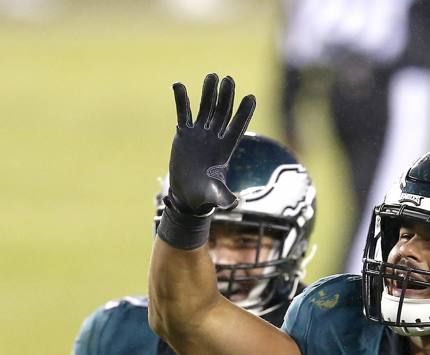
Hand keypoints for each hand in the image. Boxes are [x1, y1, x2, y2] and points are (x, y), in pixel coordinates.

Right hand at [167, 73, 255, 215]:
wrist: (188, 194)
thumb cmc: (205, 195)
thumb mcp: (215, 195)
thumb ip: (224, 197)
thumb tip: (235, 204)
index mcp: (226, 149)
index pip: (237, 127)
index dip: (244, 113)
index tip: (251, 97)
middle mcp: (214, 137)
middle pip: (223, 113)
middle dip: (226, 97)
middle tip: (229, 80)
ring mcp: (199, 133)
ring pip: (205, 108)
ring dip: (208, 93)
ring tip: (211, 76)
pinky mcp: (184, 134)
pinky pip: (183, 113)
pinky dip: (181, 101)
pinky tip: (178, 86)